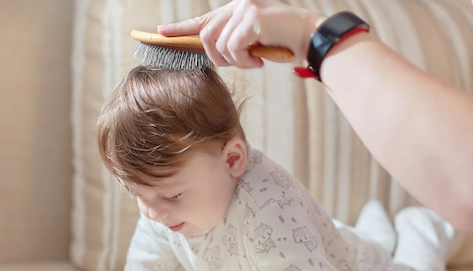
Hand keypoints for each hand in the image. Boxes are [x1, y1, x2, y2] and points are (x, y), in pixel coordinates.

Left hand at [158, 0, 323, 68]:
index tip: (161, 33)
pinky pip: (233, 48)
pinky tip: (260, 58)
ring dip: (234, 60)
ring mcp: (244, 9)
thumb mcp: (254, 42)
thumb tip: (214, 54)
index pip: (203, 20)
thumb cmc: (285, 42)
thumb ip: (233, 42)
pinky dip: (244, 60)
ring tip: (254, 60)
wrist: (311, 38)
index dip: (181, 29)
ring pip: (217, 43)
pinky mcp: (252, 18)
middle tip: (242, 62)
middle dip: (217, 57)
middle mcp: (238, 5)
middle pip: (206, 36)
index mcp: (236, 10)